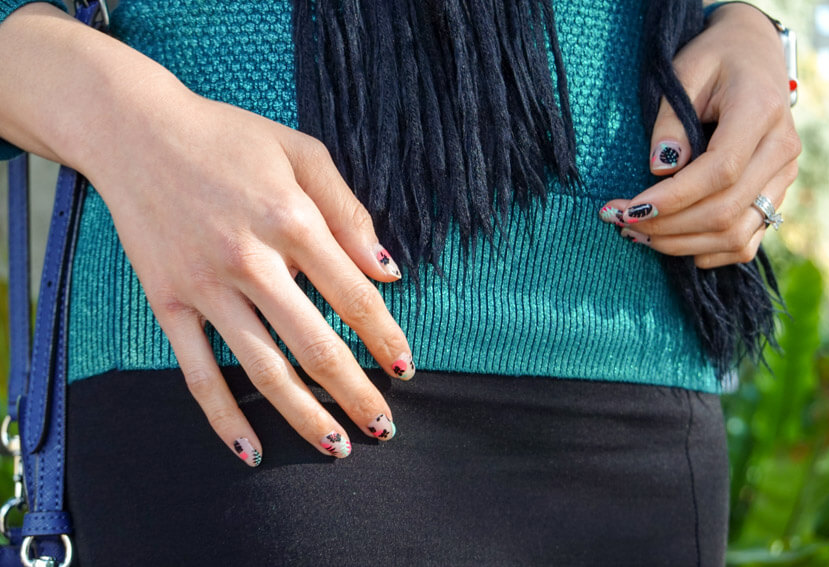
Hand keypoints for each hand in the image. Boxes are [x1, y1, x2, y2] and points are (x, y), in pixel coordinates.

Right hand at [96, 92, 414, 462]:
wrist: (135, 132)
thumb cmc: (228, 139)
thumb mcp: (302, 153)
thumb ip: (348, 212)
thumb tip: (386, 272)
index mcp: (292, 219)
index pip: (354, 296)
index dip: (384, 336)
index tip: (404, 366)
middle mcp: (251, 260)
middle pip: (315, 345)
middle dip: (355, 392)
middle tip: (383, 425)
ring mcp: (205, 287)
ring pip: (263, 368)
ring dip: (304, 415)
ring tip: (336, 446)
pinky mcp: (167, 302)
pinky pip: (197, 372)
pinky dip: (224, 416)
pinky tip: (251, 451)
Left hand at [599, 3, 800, 268]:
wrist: (752, 58)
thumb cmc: (712, 60)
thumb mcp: (684, 73)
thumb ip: (670, 120)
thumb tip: (659, 169)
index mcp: (761, 112)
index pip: (719, 172)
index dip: (672, 199)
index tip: (627, 209)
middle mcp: (781, 150)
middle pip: (725, 211)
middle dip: (666, 226)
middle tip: (619, 223)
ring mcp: (782, 178)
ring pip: (736, 235)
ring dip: (680, 244)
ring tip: (636, 234)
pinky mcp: (773, 197)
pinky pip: (745, 242)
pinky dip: (704, 251)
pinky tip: (668, 240)